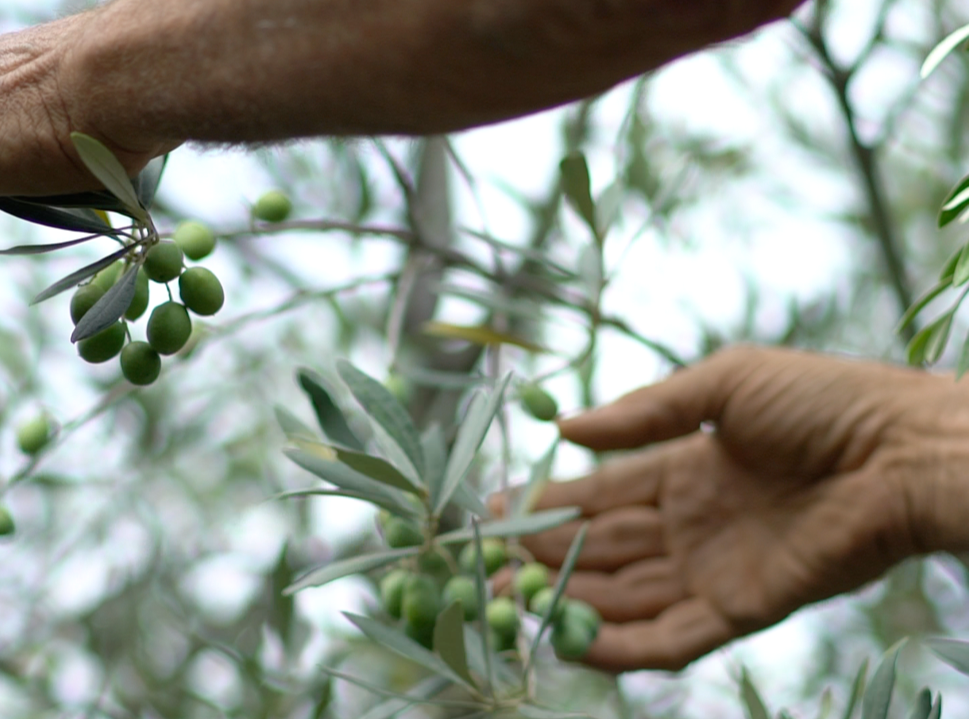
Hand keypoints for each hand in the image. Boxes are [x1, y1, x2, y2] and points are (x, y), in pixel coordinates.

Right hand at [517, 346, 968, 671]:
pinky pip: (670, 637)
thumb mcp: (726, 382)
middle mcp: (691, 525)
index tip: (491, 507)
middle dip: (541, 555)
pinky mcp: (741, 609)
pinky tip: (571, 642)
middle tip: (482, 564)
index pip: (601, 494)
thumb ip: (646, 410)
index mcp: (685, 469)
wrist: (905, 451)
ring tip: (506, 601)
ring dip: (567, 600)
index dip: (547, 501)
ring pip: (623, 595)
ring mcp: (713, 570)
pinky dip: (621, 647)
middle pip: (600, 548)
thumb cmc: (826, 401)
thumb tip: (568, 427)